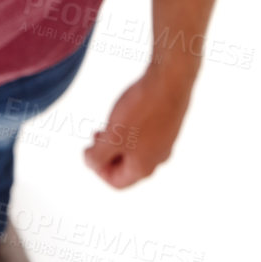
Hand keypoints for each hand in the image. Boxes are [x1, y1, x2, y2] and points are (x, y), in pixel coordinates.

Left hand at [83, 66, 194, 189]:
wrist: (170, 79)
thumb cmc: (140, 109)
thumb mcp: (112, 136)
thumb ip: (97, 156)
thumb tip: (89, 163)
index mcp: (144, 167)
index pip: (117, 182)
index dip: (98, 169)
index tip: (90, 148)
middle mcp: (158, 158)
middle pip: (127, 167)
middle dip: (107, 153)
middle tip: (97, 134)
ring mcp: (166, 141)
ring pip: (136, 149)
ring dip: (119, 140)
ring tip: (110, 122)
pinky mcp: (169, 124)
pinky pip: (146, 135)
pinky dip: (132, 129)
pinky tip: (127, 111)